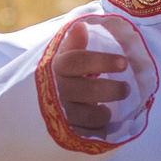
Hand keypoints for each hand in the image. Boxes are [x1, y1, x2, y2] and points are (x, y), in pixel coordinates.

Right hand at [51, 18, 132, 136]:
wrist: (34, 108)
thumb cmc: (59, 78)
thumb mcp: (62, 59)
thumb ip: (74, 45)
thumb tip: (81, 27)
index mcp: (56, 67)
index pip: (77, 61)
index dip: (102, 61)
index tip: (124, 63)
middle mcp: (56, 91)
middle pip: (89, 90)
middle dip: (112, 90)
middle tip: (126, 88)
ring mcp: (60, 114)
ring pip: (91, 115)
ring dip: (105, 113)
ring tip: (109, 109)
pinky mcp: (66, 133)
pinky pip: (90, 133)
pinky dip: (98, 130)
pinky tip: (98, 125)